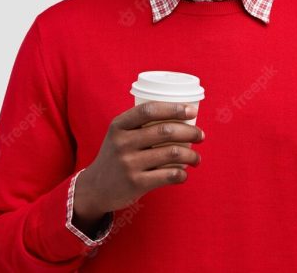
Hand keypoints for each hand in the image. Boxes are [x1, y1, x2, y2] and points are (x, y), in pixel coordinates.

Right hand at [72, 102, 204, 228]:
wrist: (95, 188)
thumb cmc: (116, 156)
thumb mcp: (118, 135)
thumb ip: (140, 125)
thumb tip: (180, 116)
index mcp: (118, 126)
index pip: (148, 110)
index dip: (173, 108)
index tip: (192, 111)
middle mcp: (122, 143)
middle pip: (165, 131)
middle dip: (190, 132)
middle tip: (201, 135)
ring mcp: (129, 163)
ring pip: (172, 153)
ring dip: (191, 155)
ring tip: (197, 158)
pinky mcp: (136, 183)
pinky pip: (169, 175)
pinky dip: (182, 174)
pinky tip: (184, 173)